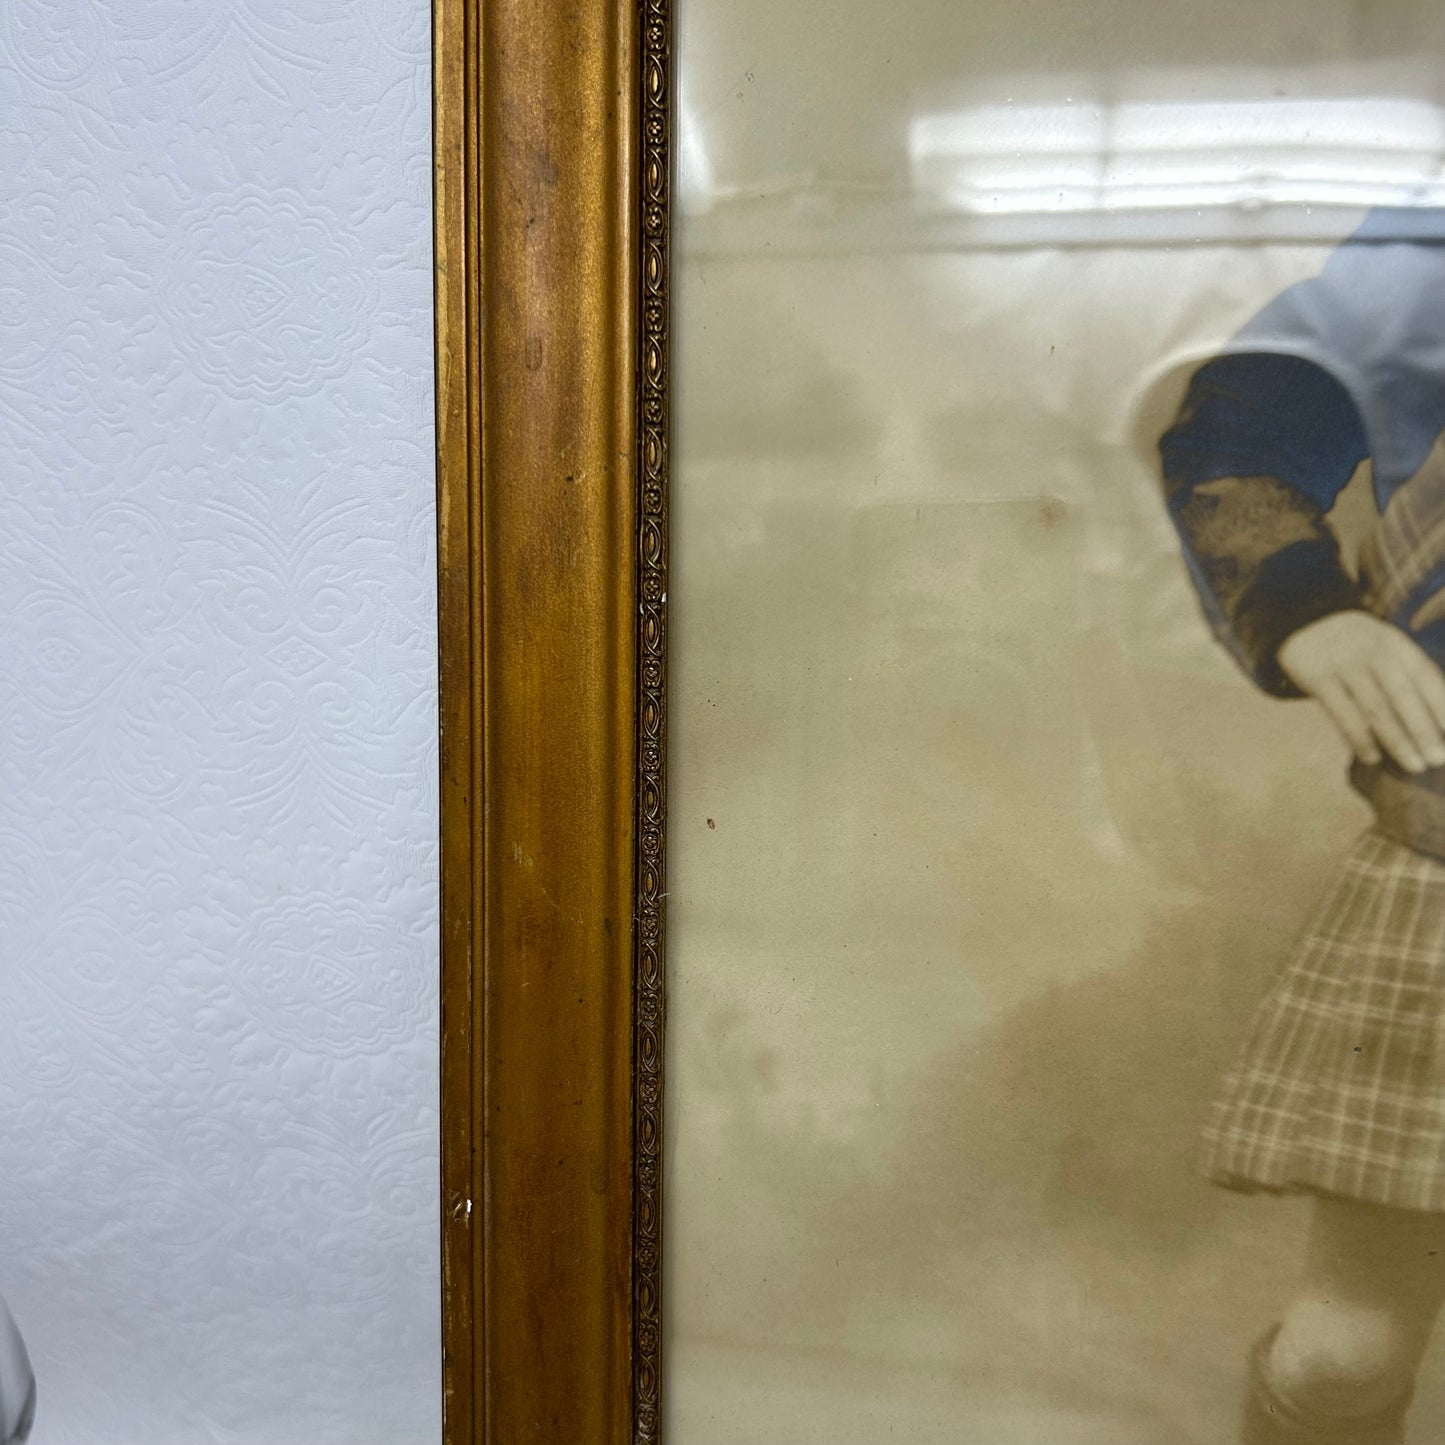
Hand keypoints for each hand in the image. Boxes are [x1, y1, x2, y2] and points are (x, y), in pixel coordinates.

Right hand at [1278, 611, 1444, 772]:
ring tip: (1414, 765)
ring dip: (1397, 740)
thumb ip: (1409, 675)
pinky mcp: (1318, 678)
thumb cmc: (1359, 647)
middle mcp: (1374, 653)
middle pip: (1403, 695)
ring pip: (1375, 708)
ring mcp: (1344, 665)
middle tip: (1439, 759)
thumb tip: (1438, 717)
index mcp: (1397, 644)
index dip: (1443, 707)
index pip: (1427, 677)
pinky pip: (1342, 713)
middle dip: (1423, 730)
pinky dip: (1359, 738)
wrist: (1305, 621)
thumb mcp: (1387, 647)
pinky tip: (1372, 758)